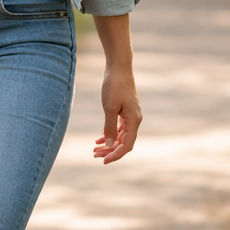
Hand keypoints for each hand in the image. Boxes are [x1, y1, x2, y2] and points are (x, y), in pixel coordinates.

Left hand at [91, 14, 140, 164]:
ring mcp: (131, 115)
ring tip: (95, 150)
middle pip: (124, 142)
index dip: (116, 155)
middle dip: (110, 151)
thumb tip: (109, 145)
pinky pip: (119, 128)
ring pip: (121, 136)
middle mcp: (134, 120)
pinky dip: (110, 134)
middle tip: (94, 156)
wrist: (118, 68)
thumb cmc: (114, 86)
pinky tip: (99, 139)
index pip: (127, 145)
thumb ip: (110, 128)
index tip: (103, 161)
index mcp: (134, 120)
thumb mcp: (109, 108)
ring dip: (109, 144)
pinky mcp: (125, 110)